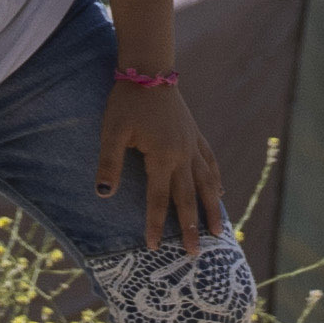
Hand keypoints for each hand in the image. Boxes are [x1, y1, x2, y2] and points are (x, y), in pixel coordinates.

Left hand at [101, 75, 224, 249]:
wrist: (149, 69)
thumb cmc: (127, 101)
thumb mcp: (112, 132)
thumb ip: (109, 164)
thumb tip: (104, 195)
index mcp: (163, 157)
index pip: (159, 199)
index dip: (156, 225)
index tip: (154, 247)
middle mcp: (183, 155)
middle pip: (188, 198)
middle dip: (191, 227)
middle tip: (195, 254)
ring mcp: (192, 145)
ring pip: (206, 183)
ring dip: (211, 209)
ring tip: (218, 231)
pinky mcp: (195, 135)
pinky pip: (210, 162)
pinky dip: (215, 180)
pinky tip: (219, 192)